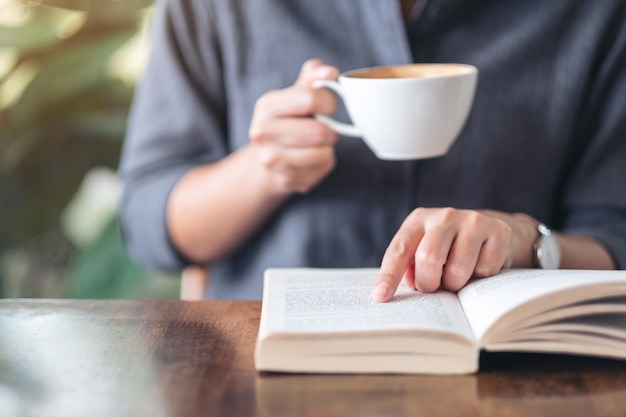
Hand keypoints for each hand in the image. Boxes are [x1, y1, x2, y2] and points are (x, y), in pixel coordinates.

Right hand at [249, 59, 339, 193]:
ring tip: (317, 145)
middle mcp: (263, 133)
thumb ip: (315, 77)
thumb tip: (330, 73)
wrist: (269, 155)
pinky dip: (323, 165)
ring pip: (322, 154)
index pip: (312, 98)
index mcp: (267, 106)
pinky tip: (312, 160)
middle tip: (325, 129)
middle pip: (319, 132)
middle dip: (331, 131)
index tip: (328, 107)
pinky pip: (321, 171)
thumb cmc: (290, 119)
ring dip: (328, 149)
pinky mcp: (284, 179)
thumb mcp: (298, 93)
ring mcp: (271, 159)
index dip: (329, 102)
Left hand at [372, 208, 537, 301]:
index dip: (389, 275)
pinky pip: (485, 270)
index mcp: (418, 220)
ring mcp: (472, 220)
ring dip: (455, 284)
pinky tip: (478, 266)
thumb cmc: (446, 250)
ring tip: (456, 277)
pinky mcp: (497, 230)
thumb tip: (406, 286)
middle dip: (429, 283)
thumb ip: (409, 268)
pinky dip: (480, 278)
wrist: (488, 232)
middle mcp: (444, 216)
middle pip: (429, 258)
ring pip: (459, 269)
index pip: (399, 250)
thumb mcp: (422, 252)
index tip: (380, 297)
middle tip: (433, 287)